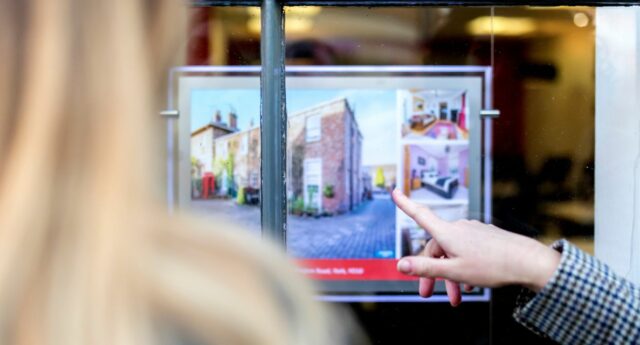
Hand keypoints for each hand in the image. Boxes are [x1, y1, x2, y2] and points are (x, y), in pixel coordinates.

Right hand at [392, 190, 560, 305]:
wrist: (527, 262)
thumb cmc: (492, 266)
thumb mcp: (453, 271)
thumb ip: (425, 268)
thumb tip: (400, 265)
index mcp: (447, 233)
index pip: (420, 215)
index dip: (405, 204)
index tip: (395, 192)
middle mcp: (459, 228)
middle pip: (436, 248)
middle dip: (431, 271)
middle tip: (428, 293)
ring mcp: (473, 232)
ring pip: (452, 252)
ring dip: (450, 274)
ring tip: (457, 297)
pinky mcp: (486, 237)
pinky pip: (467, 252)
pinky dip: (463, 267)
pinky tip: (470, 284)